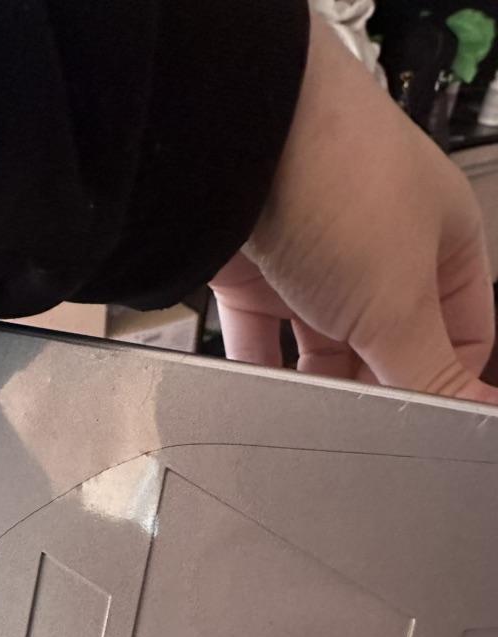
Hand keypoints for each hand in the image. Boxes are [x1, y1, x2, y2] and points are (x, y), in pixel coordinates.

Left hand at [211, 17, 497, 403]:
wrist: (232, 135)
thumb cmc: (337, 180)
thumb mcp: (400, 300)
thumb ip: (430, 372)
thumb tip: (474, 416)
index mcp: (442, 244)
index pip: (461, 335)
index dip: (449, 384)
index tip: (429, 430)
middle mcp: (378, 252)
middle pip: (386, 347)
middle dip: (375, 387)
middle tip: (362, 431)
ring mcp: (313, 260)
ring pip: (321, 347)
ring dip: (316, 384)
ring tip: (312, 418)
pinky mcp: (254, 273)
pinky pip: (260, 338)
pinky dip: (262, 370)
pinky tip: (264, 400)